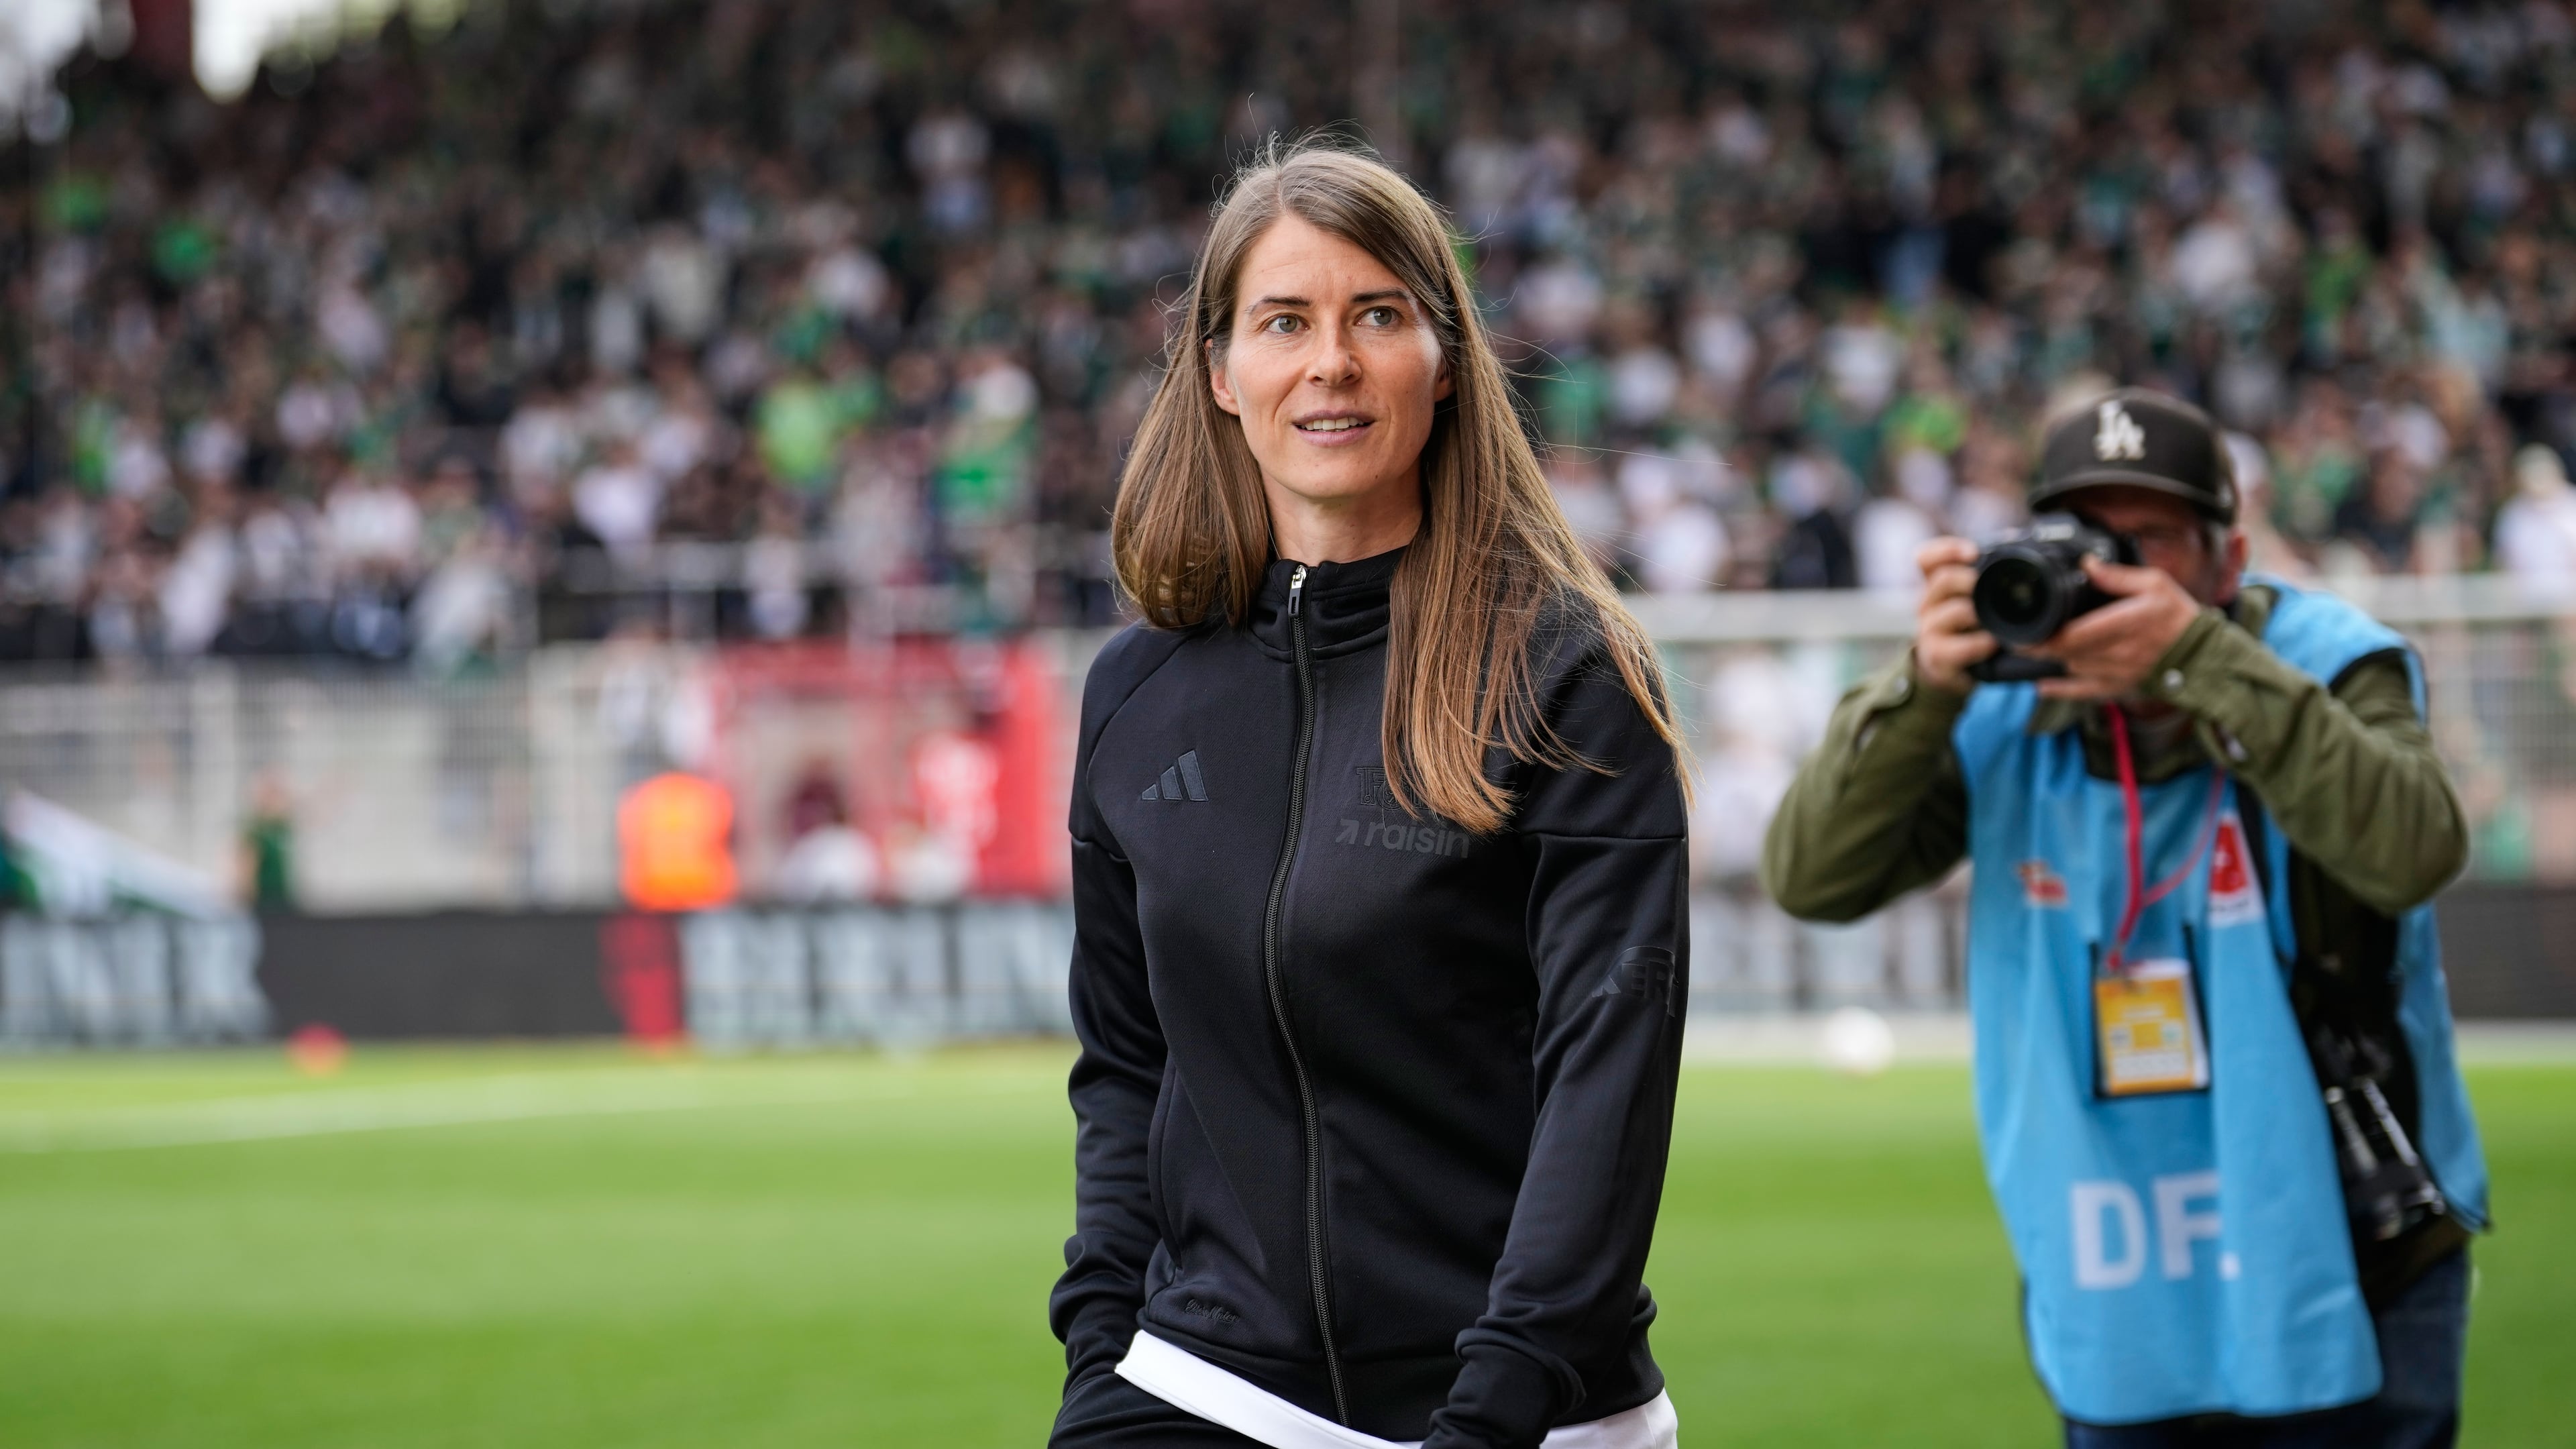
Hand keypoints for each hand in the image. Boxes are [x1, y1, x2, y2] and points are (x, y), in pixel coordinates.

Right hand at [1911, 537, 1994, 694]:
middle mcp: (1928, 604)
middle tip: (1984, 583)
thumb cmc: (1967, 624)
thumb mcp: (1971, 595)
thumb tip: (2014, 536)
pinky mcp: (1937, 657)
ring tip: (1990, 617)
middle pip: (1941, 580)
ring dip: (1974, 613)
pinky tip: (1992, 643)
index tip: (1972, 552)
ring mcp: (1930, 631)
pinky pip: (1957, 648)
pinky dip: (1978, 644)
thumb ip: (1985, 568)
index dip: (1946, 550)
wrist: (1951, 666)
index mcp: (1936, 583)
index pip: (1926, 558)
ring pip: (1949, 613)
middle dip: (1967, 579)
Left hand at [2027, 557, 2204, 701]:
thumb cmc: (2177, 616)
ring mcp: (2117, 673)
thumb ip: (2117, 576)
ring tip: (2032, 648)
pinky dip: (2061, 690)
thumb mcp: (2154, 584)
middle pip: (2066, 652)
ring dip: (2052, 659)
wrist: (2201, 653)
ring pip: (2072, 668)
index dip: (2044, 634)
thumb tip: (2087, 564)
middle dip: (2039, 645)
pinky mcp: (2119, 686)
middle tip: (2018, 636)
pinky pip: (2085, 692)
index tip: (2023, 628)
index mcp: (2125, 623)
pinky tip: (2042, 686)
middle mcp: (2118, 652)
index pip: (2074, 634)